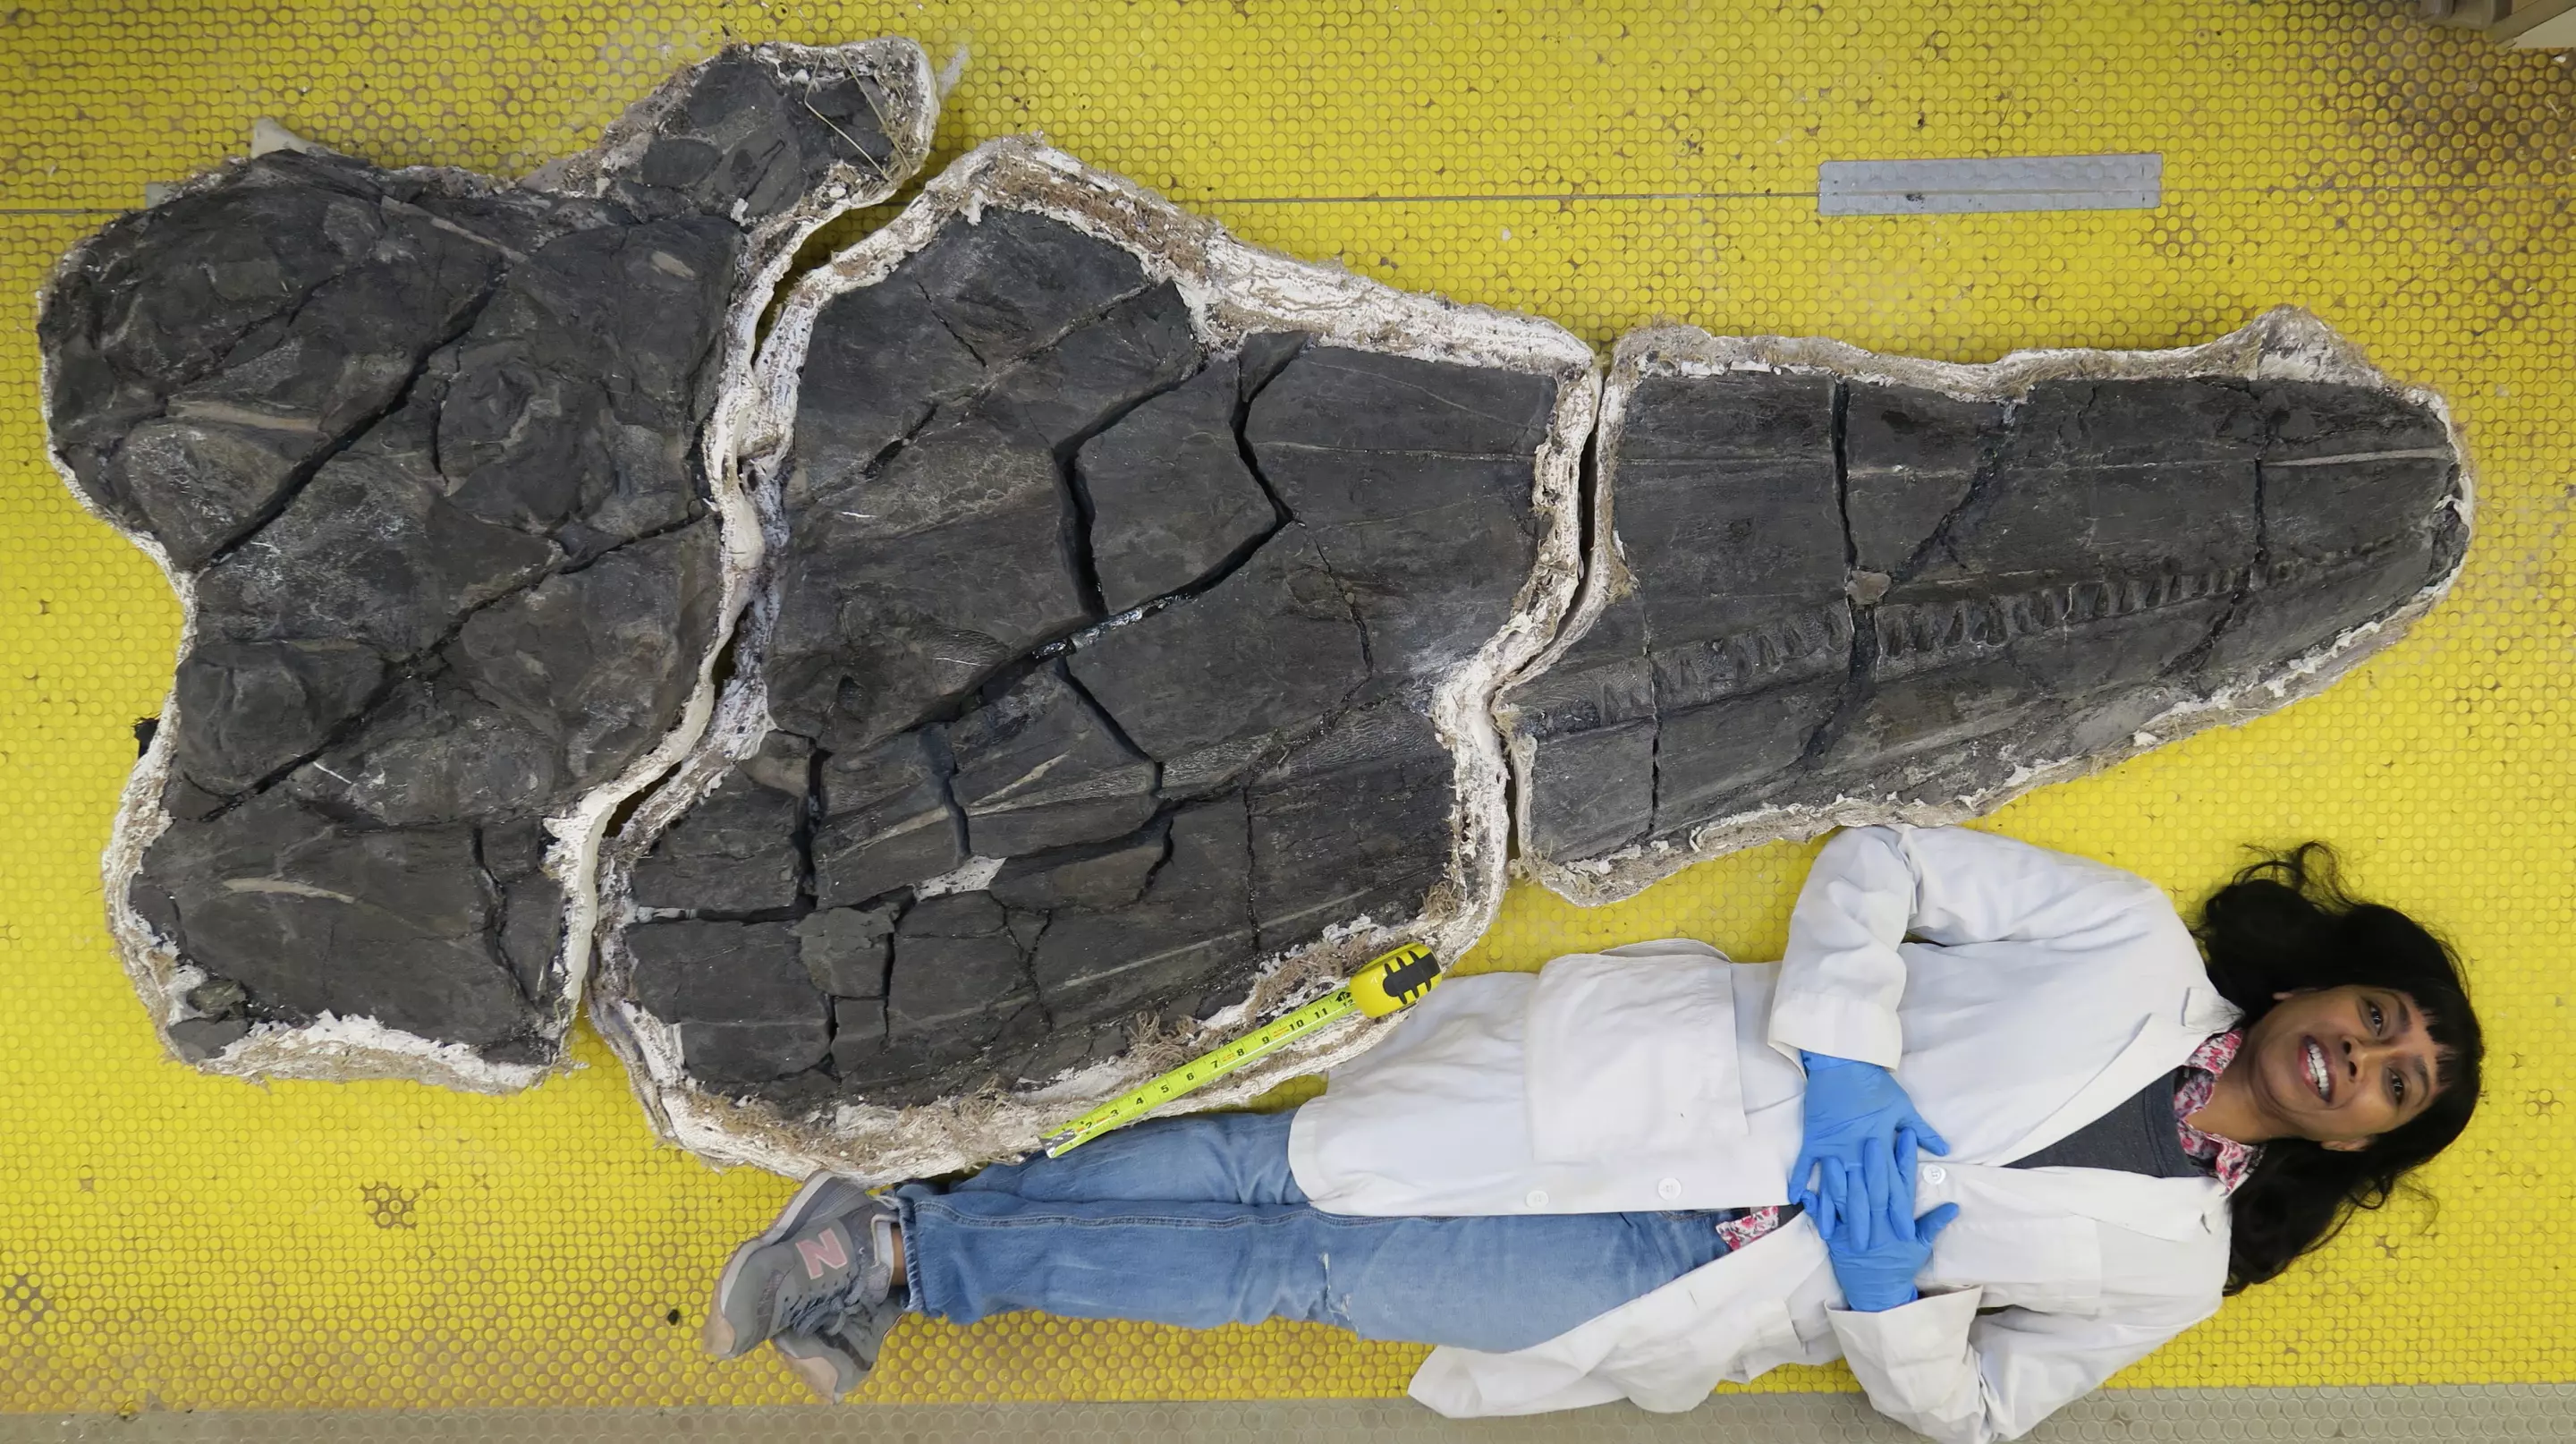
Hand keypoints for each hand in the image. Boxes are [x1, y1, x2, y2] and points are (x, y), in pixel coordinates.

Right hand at [1792, 1051, 1948, 1223]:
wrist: (1843, 1062)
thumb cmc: (1875, 1084)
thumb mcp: (1904, 1107)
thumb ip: (1923, 1132)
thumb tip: (1944, 1149)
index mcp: (1881, 1147)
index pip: (1892, 1187)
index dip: (1897, 1212)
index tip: (1903, 1234)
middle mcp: (1857, 1153)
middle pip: (1862, 1195)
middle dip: (1864, 1222)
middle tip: (1865, 1247)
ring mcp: (1832, 1148)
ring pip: (1834, 1187)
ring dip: (1835, 1212)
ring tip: (1834, 1235)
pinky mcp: (1814, 1140)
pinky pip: (1804, 1165)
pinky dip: (1799, 1182)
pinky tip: (1797, 1200)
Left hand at [1820, 1131, 1959, 1312]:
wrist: (1878, 1291)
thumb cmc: (1900, 1263)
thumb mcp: (1920, 1245)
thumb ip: (1933, 1223)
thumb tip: (1954, 1206)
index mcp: (1898, 1220)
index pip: (1903, 1184)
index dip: (1905, 1160)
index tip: (1907, 1136)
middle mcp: (1877, 1222)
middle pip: (1875, 1188)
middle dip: (1875, 1163)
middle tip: (1875, 1135)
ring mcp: (1855, 1230)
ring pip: (1848, 1200)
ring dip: (1841, 1180)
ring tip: (1838, 1155)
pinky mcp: (1837, 1238)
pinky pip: (1824, 1220)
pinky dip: (1815, 1207)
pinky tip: (1806, 1191)